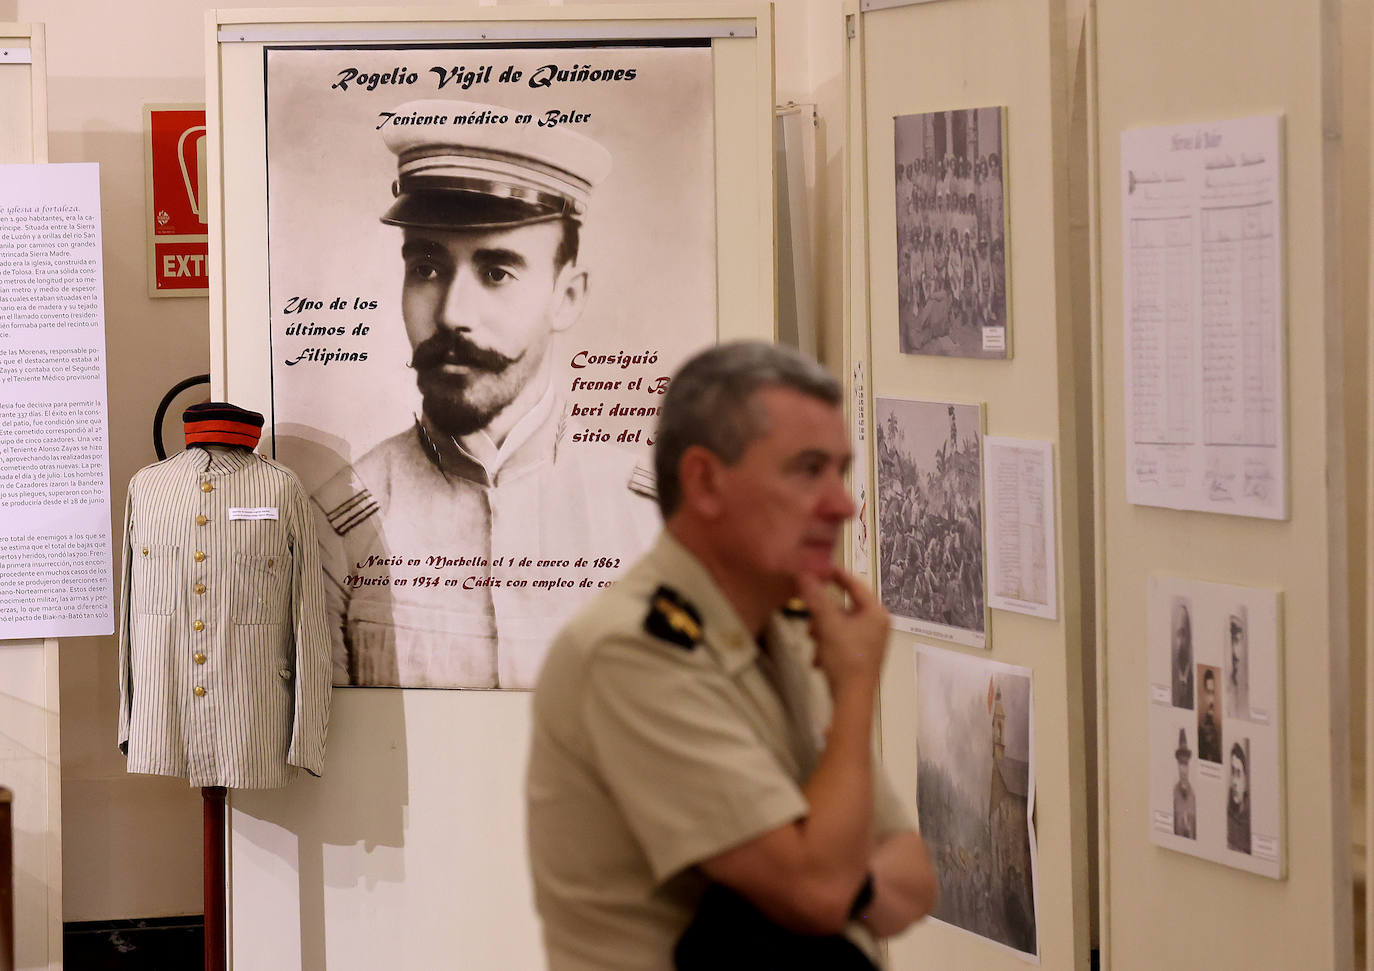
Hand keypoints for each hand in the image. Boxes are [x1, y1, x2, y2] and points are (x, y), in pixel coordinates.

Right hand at [797, 568, 888, 692]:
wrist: (852, 698)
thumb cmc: (846, 659)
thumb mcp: (828, 625)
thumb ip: (816, 599)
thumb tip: (804, 574)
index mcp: (876, 613)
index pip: (855, 585)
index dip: (836, 575)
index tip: (819, 568)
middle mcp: (877, 625)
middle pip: (844, 607)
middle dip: (823, 615)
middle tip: (810, 619)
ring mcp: (870, 641)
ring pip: (839, 625)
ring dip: (822, 632)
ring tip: (815, 643)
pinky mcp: (861, 655)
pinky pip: (840, 640)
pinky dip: (828, 646)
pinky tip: (820, 659)